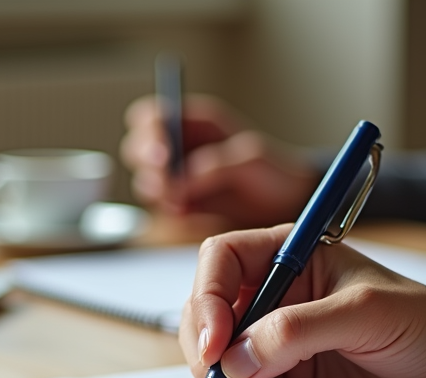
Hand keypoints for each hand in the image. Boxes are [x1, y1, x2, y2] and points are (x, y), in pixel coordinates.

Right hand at [120, 95, 317, 228]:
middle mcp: (180, 147)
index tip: (163, 154)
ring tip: (183, 201)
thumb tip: (182, 181)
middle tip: (168, 181)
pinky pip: (164, 206)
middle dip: (148, 165)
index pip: (152, 117)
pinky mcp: (184, 202)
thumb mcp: (249, 158)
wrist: (287, 201)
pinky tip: (189, 212)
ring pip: (146, 180)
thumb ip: (214, 166)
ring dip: (158, 191)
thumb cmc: (273, 169)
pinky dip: (172, 210)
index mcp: (193, 122)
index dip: (149, 133)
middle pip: (138, 149)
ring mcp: (179, 176)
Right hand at [180, 225, 425, 377]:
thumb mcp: (365, 314)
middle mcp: (272, 298)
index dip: (206, 299)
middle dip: (209, 355)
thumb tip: (234, 359)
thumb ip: (297, 331)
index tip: (217, 344)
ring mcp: (275, 344)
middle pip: (205, 317)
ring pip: (219, 364)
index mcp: (288, 258)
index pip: (219, 262)